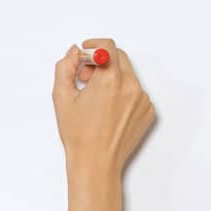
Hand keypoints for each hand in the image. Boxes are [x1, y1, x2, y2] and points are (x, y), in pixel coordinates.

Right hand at [52, 38, 156, 173]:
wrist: (96, 164)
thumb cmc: (79, 136)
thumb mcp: (62, 97)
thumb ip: (65, 67)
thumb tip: (73, 53)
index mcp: (110, 80)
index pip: (107, 47)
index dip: (94, 46)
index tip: (87, 52)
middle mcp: (131, 87)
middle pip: (119, 58)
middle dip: (102, 63)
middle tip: (86, 80)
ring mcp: (143, 100)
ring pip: (128, 75)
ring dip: (113, 79)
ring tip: (97, 99)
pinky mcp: (148, 111)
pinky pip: (136, 92)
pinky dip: (123, 94)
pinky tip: (109, 111)